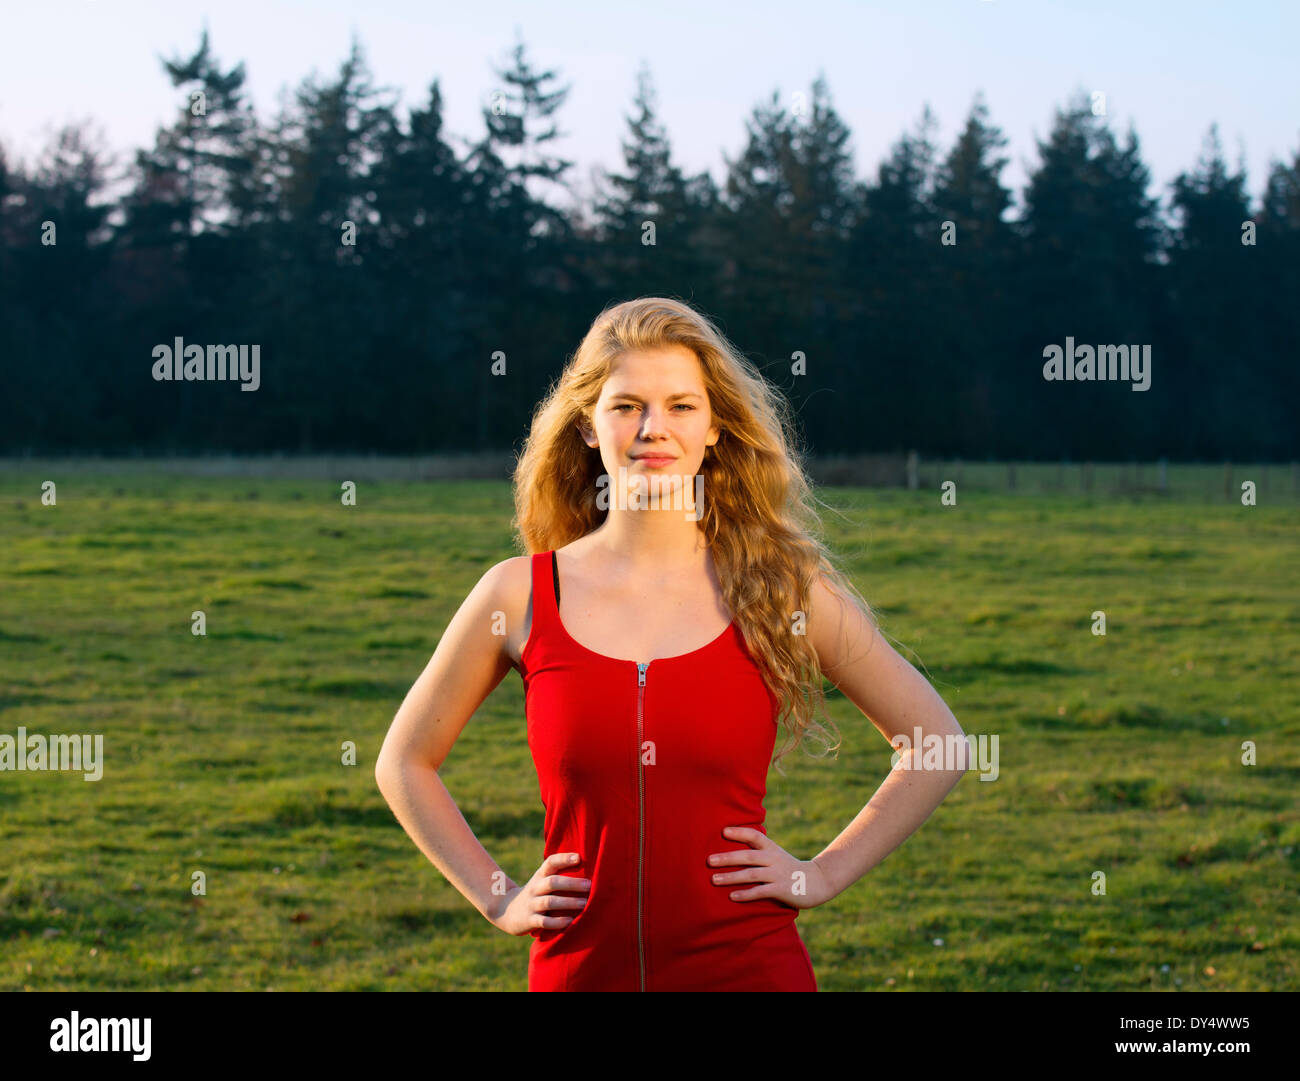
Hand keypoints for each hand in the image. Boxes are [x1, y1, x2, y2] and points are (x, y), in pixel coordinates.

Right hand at [489, 852, 589, 936]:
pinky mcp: (530, 921)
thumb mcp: (541, 880)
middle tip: (589, 885)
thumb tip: (587, 865)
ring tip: (584, 903)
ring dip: (568, 902)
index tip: (579, 858)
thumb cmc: (534, 894)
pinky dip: (557, 922)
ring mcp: (531, 904)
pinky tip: (570, 921)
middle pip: (552, 882)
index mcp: (540, 876)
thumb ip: (558, 873)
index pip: (550, 863)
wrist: (505, 910)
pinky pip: (544, 921)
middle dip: (572, 883)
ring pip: (549, 902)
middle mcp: (535, 888)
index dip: (564, 859)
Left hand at [707, 826, 834, 909]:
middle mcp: (773, 859)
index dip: (739, 832)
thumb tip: (732, 849)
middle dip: (727, 858)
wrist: (817, 882)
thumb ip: (759, 852)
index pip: (754, 836)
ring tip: (714, 879)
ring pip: (751, 874)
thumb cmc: (789, 868)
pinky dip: (745, 894)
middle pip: (748, 856)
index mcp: (772, 848)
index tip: (723, 831)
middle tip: (708, 860)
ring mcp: (777, 875)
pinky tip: (732, 896)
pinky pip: (760, 892)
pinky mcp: (781, 890)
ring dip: (731, 877)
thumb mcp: (776, 855)